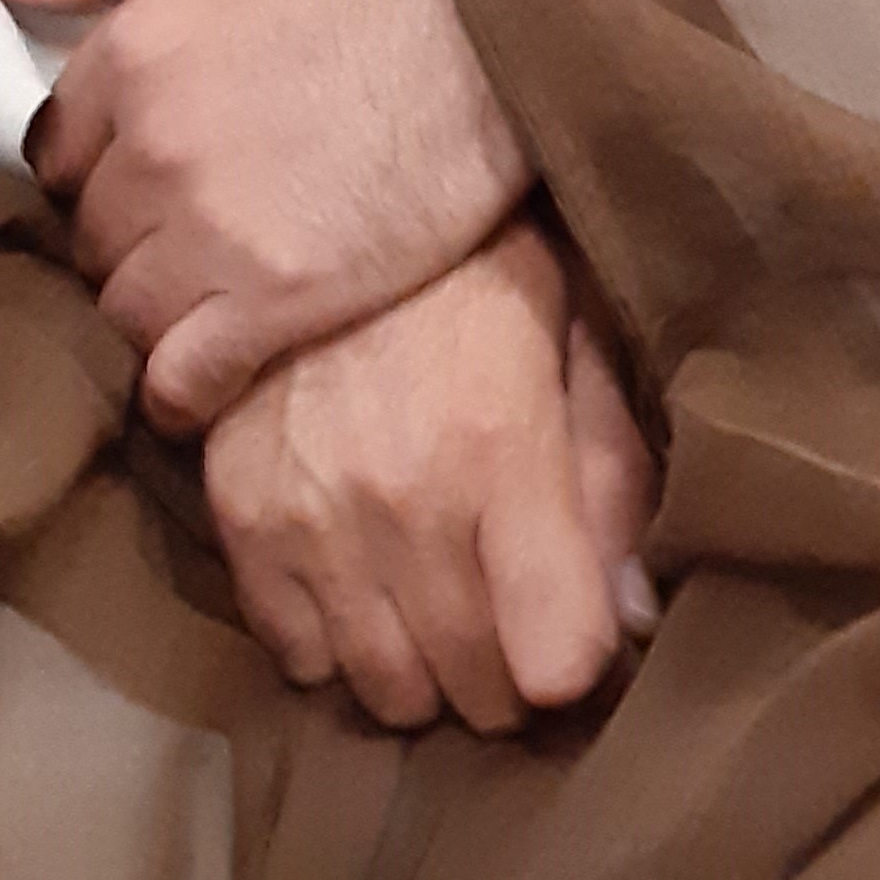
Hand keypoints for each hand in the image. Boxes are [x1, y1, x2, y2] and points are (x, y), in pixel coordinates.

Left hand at [0, 0, 530, 428]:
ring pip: (122, 309)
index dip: (93, 156)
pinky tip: (202, 378)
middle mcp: (151, 151)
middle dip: (121, 231)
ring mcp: (209, 235)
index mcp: (131, 51)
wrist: (495, 17)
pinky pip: (181, 380)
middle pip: (87, 231)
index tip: (135, 163)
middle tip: (176, 227)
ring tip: (199, 294)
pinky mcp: (275, 305)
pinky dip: (179, 390)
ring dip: (150, 305)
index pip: (55, 142)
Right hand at [200, 223, 659, 732]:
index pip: (557, 658)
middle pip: (476, 692)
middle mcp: (404, 505)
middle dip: (510, 675)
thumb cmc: (472, 263)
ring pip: (387, 691)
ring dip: (425, 670)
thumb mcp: (572, 330)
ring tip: (438, 607)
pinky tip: (361, 586)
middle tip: (511, 619)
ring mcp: (312, 520)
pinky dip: (334, 645)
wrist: (319, 188)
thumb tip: (640, 615)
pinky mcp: (239, 518)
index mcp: (501, 452)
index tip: (577, 631)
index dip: (581, 659)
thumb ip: (613, 473)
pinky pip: (295, 656)